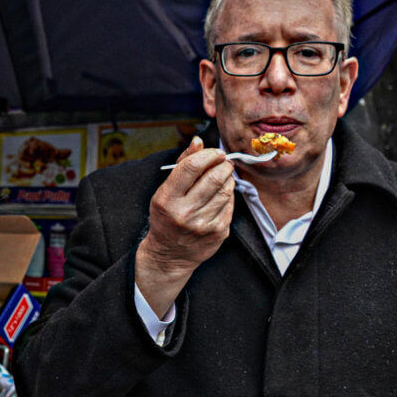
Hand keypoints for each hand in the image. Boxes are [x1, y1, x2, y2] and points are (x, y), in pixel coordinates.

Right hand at [135, 138, 234, 316]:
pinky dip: (228, 195)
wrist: (170, 255)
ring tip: (222, 176)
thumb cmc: (166, 217)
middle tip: (223, 162)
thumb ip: (182, 164)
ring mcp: (203, 224)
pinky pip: (230, 205)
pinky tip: (220, 195)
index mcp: (167, 199)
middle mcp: (185, 213)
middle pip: (214, 177)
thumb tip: (198, 141)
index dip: (208, 155)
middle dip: (223, 164)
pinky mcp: (218, 232)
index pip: (191, 167)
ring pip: (226, 190)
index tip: (215, 152)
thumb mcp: (165, 191)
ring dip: (228, 178)